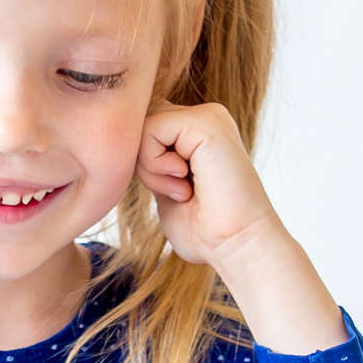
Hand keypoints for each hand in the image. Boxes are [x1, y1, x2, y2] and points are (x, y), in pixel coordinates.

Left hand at [135, 103, 347, 352]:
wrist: (238, 246)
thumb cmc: (206, 233)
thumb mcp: (167, 189)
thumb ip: (151, 162)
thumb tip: (124, 146)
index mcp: (201, 132)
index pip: (147, 126)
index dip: (144, 162)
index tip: (177, 193)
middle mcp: (207, 117)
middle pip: (140, 122)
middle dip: (145, 164)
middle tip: (179, 194)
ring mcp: (208, 116)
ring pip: (143, 125)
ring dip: (150, 169)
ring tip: (184, 192)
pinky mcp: (204, 122)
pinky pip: (149, 129)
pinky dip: (155, 164)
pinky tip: (184, 184)